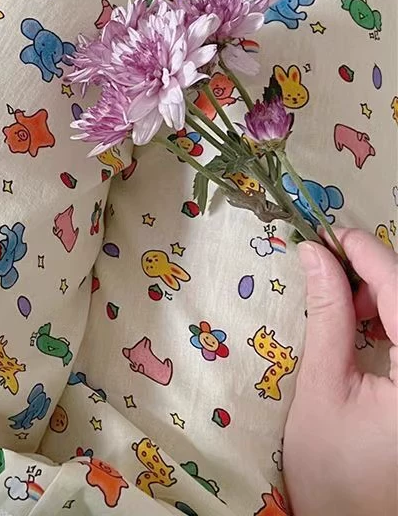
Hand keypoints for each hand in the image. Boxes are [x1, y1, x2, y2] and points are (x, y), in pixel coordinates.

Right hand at [284, 229, 396, 515]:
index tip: (325, 233)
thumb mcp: (323, 388)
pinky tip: (364, 328)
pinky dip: (392, 321)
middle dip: (373, 274)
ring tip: (340, 307)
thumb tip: (313, 254)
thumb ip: (325, 315)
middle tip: (324, 273)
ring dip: (383, 297)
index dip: (365, 252)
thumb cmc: (335, 469)